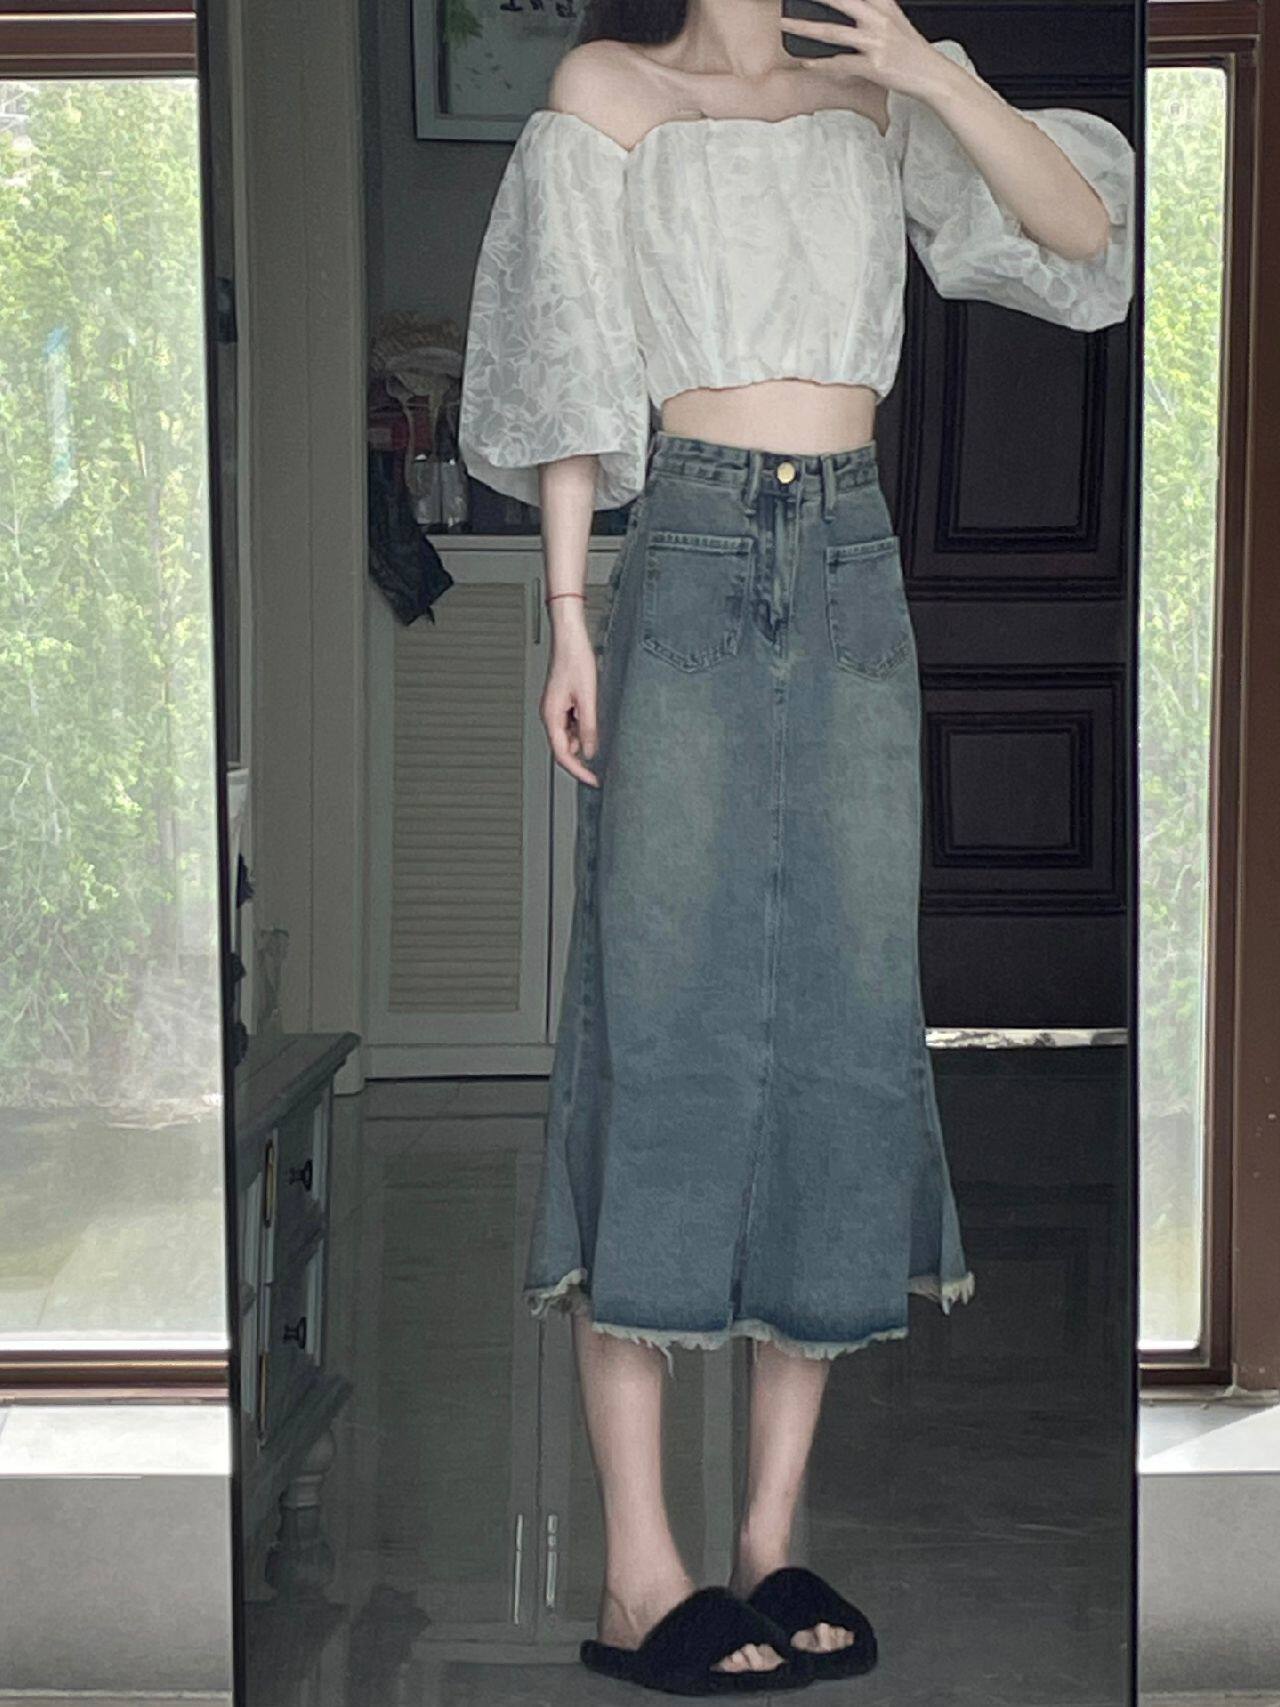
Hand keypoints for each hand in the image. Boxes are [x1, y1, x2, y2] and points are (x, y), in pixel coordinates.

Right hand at [542, 623, 600, 786]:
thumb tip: (590, 751)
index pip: (562, 755)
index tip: (593, 780)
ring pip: (570, 735)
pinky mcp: (563, 702)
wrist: (570, 638)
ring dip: (585, 736)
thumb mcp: (588, 699)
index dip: (578, 771)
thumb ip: (589, 728)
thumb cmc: (575, 661)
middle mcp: (550, 715)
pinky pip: (573, 722)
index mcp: (551, 716)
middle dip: (583, 755)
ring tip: (600, 722)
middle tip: (604, 763)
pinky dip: (585, 725)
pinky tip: (596, 715)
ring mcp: (556, 709)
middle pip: (564, 747)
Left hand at [781, 0, 950, 99]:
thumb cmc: (911, 52)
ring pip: (832, 31)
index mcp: (883, 4)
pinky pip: (839, 64)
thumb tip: (854, 14)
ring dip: (805, 27)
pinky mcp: (873, 65)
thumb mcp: (895, 20)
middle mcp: (878, 18)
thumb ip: (875, 10)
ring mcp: (875, 42)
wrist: (933, 75)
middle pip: (840, 0)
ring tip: (785, 23)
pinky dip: (820, 63)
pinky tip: (806, 61)